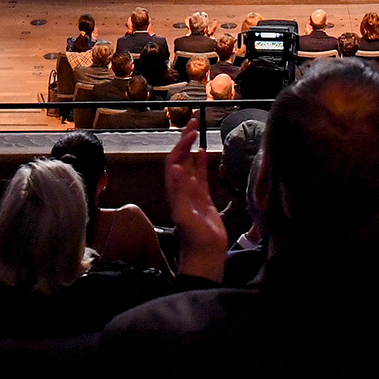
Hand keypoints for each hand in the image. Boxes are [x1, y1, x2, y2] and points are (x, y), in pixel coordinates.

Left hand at [163, 119, 227, 280]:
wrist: (205, 256)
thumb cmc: (194, 239)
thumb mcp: (185, 216)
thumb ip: (180, 193)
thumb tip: (176, 168)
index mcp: (174, 192)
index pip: (174, 161)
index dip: (179, 145)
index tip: (189, 130)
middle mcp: (181, 190)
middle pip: (180, 159)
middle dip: (184, 140)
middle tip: (193, 121)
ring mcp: (192, 194)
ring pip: (190, 165)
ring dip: (192, 148)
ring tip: (197, 131)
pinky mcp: (203, 199)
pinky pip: (201, 177)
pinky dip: (202, 163)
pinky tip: (205, 153)